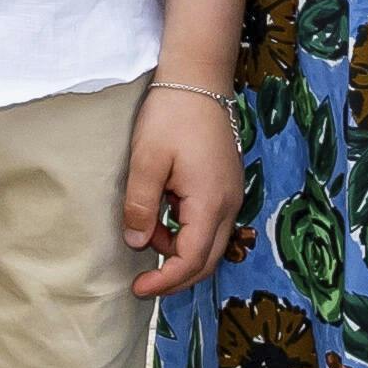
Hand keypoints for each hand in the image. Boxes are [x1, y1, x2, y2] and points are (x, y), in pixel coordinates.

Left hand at [123, 84, 245, 300]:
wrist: (198, 79)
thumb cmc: (171, 115)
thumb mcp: (146, 160)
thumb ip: (141, 206)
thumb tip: (136, 243)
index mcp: (210, 202)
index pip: (192, 260)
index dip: (165, 281)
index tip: (138, 288)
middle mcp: (229, 204)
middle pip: (207, 260)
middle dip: (176, 276)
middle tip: (143, 281)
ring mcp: (232, 194)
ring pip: (210, 242)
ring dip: (179, 249)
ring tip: (146, 229)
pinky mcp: (227, 184)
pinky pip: (211, 222)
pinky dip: (187, 231)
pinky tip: (163, 214)